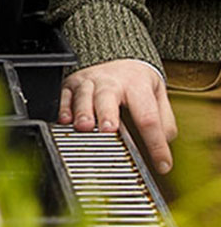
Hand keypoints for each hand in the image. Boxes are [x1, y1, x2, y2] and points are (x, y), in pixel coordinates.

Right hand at [59, 58, 177, 173]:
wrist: (120, 61)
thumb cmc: (137, 84)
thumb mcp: (158, 98)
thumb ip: (164, 123)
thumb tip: (162, 146)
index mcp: (138, 86)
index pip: (148, 117)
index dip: (154, 142)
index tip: (161, 164)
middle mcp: (112, 82)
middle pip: (108, 97)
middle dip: (107, 114)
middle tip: (108, 130)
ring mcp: (89, 82)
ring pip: (83, 95)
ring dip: (83, 112)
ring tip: (84, 127)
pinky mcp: (71, 85)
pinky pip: (64, 95)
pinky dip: (63, 109)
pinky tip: (65, 121)